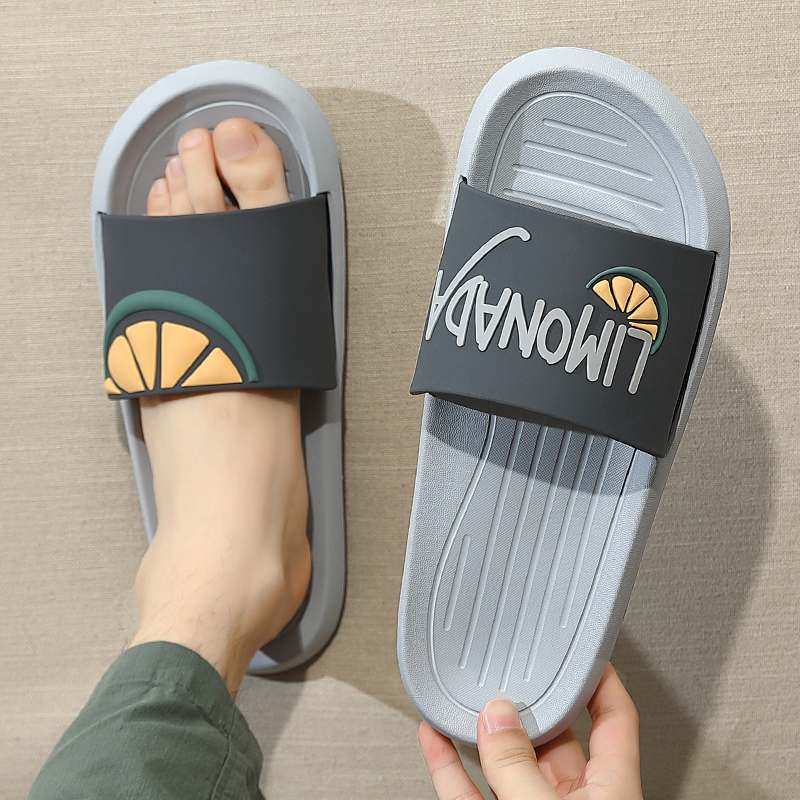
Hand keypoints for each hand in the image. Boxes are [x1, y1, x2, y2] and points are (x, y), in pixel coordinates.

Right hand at [418, 664, 642, 799]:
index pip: (613, 718)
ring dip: (480, 731)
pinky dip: (450, 767)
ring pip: (505, 763)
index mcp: (612, 793)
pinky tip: (434, 739)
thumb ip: (520, 769)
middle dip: (525, 703)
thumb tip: (497, 720)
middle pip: (552, 736)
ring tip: (461, 697)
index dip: (599, 678)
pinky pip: (470, 793)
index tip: (577, 648)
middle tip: (501, 672)